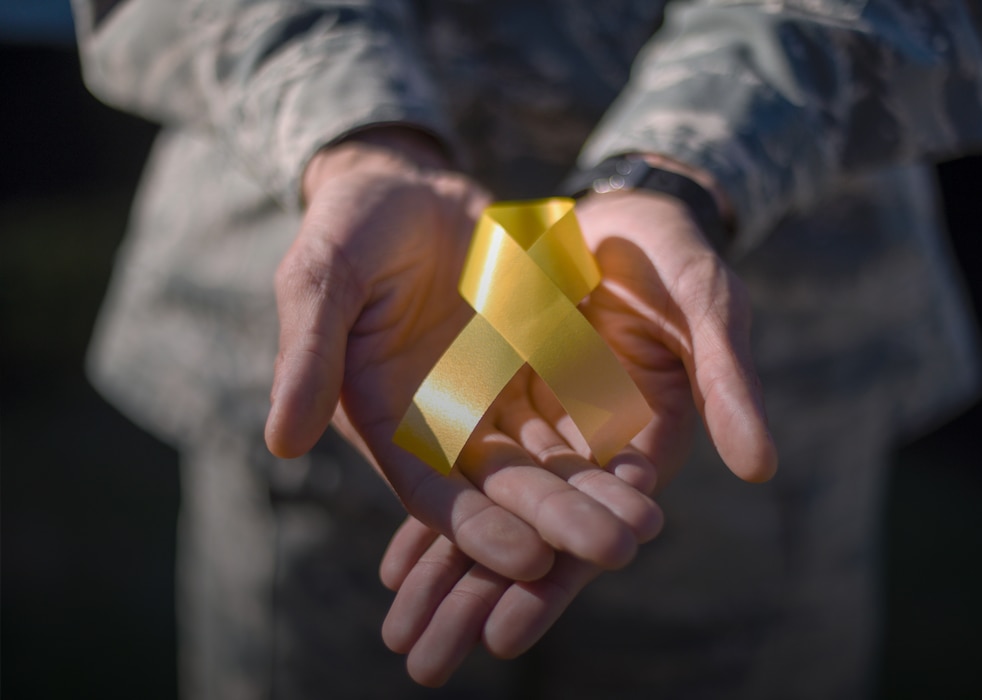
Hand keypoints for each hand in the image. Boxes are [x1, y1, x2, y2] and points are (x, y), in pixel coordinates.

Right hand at [264, 128, 661, 581]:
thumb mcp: (321, 276)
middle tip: (618, 549)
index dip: (477, 529)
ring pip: (551, 459)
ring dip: (596, 493)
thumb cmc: (350, 226)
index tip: (529, 559)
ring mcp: (495, 398)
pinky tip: (650, 460)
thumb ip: (308, 353)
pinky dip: (609, 439)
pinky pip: (578, 409)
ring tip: (647, 519)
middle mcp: (444, 424)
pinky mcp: (537, 365)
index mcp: (388, 420)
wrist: (410, 184)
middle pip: (506, 488)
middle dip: (559, 522)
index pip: (432, 492)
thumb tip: (282, 441)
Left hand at [378, 188, 776, 685]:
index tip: (505, 632)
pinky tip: (395, 566)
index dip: (556, 576)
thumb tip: (761, 467)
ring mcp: (541, 428)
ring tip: (402, 638)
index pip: (598, 524)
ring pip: (492, 511)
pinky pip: (463, 466)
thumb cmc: (673, 253)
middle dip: (482, 599)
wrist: (614, 213)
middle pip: (535, 535)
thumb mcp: (707, 302)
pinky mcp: (499, 402)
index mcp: (646, 438)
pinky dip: (433, 514)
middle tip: (429, 664)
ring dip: (446, 574)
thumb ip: (727, 378)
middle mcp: (590, 447)